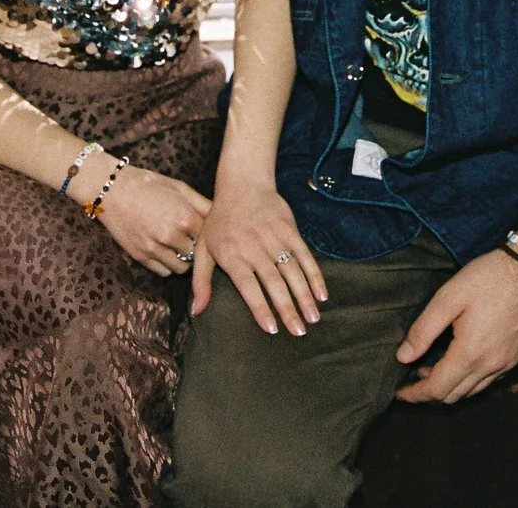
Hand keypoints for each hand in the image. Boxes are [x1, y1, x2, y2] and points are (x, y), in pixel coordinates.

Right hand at [85, 158, 211, 277]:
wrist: (112, 189)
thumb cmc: (148, 184)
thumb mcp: (179, 188)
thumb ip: (202, 204)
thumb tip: (221, 216)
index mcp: (184, 216)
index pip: (208, 236)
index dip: (207, 233)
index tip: (203, 229)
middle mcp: (170, 235)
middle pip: (197, 254)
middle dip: (195, 246)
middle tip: (191, 238)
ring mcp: (154, 248)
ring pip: (182, 267)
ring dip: (183, 258)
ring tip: (179, 245)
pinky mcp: (140, 257)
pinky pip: (164, 272)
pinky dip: (168, 264)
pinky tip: (165, 250)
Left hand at [192, 177, 327, 335]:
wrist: (242, 184)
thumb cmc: (219, 222)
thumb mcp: (203, 250)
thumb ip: (201, 282)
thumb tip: (196, 312)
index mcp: (232, 255)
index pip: (249, 287)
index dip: (261, 308)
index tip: (273, 329)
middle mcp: (254, 247)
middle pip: (274, 283)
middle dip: (288, 309)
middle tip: (299, 332)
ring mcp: (274, 237)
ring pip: (292, 271)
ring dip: (305, 296)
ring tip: (313, 319)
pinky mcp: (289, 229)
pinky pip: (305, 255)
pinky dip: (315, 275)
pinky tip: (322, 295)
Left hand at [394, 250, 517, 402]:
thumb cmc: (487, 278)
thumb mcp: (448, 297)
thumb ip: (423, 330)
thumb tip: (403, 357)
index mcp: (471, 353)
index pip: (437, 389)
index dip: (415, 395)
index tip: (400, 393)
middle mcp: (491, 366)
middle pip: (454, 396)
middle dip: (430, 394)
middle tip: (411, 380)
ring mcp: (507, 364)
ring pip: (472, 391)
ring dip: (450, 387)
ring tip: (431, 369)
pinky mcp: (517, 357)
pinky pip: (489, 381)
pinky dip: (469, 380)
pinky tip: (460, 362)